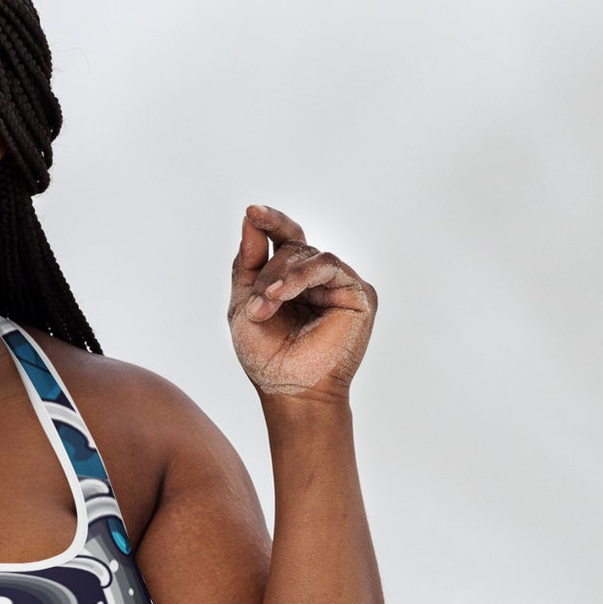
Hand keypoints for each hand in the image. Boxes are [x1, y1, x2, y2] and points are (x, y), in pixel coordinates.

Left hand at [227, 204, 376, 401]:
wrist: (290, 392)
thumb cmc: (266, 358)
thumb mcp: (244, 304)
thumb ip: (247, 263)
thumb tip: (249, 219)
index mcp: (293, 279)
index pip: (286, 238)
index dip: (271, 221)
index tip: (252, 211)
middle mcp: (319, 279)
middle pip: (292, 247)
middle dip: (268, 272)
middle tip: (255, 305)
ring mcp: (340, 285)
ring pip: (310, 255)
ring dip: (281, 277)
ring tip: (265, 304)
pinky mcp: (358, 295)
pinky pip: (330, 266)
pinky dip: (303, 276)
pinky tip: (283, 295)